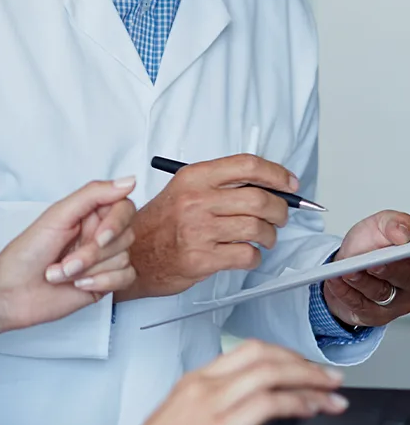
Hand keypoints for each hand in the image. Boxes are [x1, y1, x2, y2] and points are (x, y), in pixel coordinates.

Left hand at [0, 178, 136, 343]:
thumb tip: (128, 181)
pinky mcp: (105, 282)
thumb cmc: (26, 253)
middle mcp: (98, 234)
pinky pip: (126, 278)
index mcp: (88, 213)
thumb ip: (94, 194)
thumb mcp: (58, 215)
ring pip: (124, 258)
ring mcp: (102, 259)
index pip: (124, 207)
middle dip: (93, 252)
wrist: (12, 293)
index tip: (100, 236)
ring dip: (90, 270)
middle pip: (125, 236)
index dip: (116, 223)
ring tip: (63, 272)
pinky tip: (79, 284)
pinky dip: (101, 282)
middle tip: (67, 259)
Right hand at [92, 340, 346, 424]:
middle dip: (301, 361)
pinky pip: (267, 402)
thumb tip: (247, 417)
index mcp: (193, 381)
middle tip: (327, 375)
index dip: (283, 355)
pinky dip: (296, 401)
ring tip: (330, 391)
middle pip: (261, 353)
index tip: (304, 368)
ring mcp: (209, 401)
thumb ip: (213, 414)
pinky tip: (311, 408)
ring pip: (269, 371)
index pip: (246, 351)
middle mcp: (202, 383)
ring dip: (307, 378)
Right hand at [117, 154, 294, 300]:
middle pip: (259, 199)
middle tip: (280, 215)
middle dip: (280, 210)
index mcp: (194, 177)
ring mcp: (199, 230)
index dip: (276, 174)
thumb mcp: (185, 189)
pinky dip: (254, 256)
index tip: (289, 183)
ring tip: (262, 237)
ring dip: (269, 236)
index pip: (246, 165)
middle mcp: (196, 200)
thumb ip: (222, 184)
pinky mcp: (202, 258)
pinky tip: (244, 253)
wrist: (136, 253)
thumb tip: (269, 186)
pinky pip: (247, 255)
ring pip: (257, 228)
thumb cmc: (162, 222)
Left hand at [324, 210, 409, 327]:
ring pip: (379, 293)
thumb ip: (392, 224)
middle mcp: (408, 283)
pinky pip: (360, 306)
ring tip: (347, 272)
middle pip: (403, 279)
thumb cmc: (368, 243)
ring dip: (361, 282)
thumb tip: (403, 233)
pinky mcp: (375, 314)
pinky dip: (345, 292)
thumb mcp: (379, 225)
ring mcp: (394, 301)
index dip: (407, 259)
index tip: (402, 248)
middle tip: (373, 264)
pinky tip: (334, 281)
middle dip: (388, 271)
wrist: (348, 260)